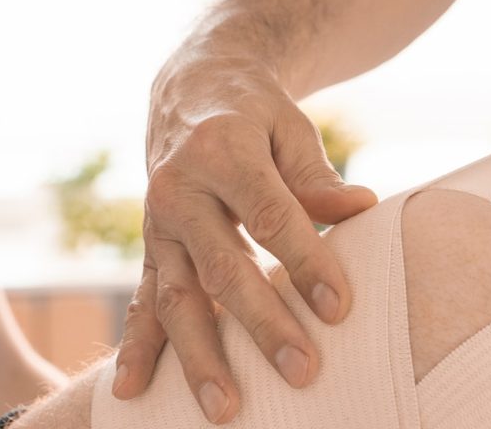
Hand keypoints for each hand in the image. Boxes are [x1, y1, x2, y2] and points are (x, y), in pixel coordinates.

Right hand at [112, 54, 376, 423]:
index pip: (269, 216)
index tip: (339, 309)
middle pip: (223, 267)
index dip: (306, 263)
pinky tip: (129, 391)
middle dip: (262, 325)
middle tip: (302, 371)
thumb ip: (317, 176)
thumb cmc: (255, 115)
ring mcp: (157, 224)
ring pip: (177, 297)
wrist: (191, 92)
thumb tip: (361, 209)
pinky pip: (142, 301)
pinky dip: (136, 347)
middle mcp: (180, 190)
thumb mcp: (290, 128)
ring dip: (199, 357)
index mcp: (222, 152)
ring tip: (225, 408)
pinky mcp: (149, 248)